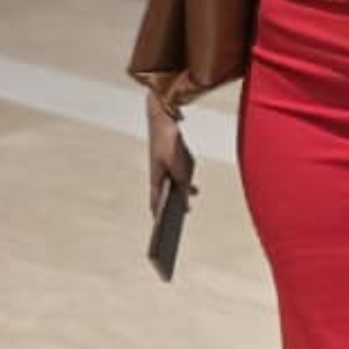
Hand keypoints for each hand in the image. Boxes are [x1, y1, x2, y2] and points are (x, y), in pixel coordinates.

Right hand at [146, 91, 196, 216]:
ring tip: (187, 206)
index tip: (162, 231)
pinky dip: (186, 181)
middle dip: (171, 209)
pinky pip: (180, 174)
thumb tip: (185, 198)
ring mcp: (165, 166)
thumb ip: (183, 182)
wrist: (164, 117)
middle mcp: (159, 174)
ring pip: (174, 185)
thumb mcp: (179, 166)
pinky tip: (193, 187)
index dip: (158, 218)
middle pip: (165, 197)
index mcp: (156, 178)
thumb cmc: (169, 142)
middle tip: (178, 222)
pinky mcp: (172, 158)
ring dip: (181, 194)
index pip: (155, 204)